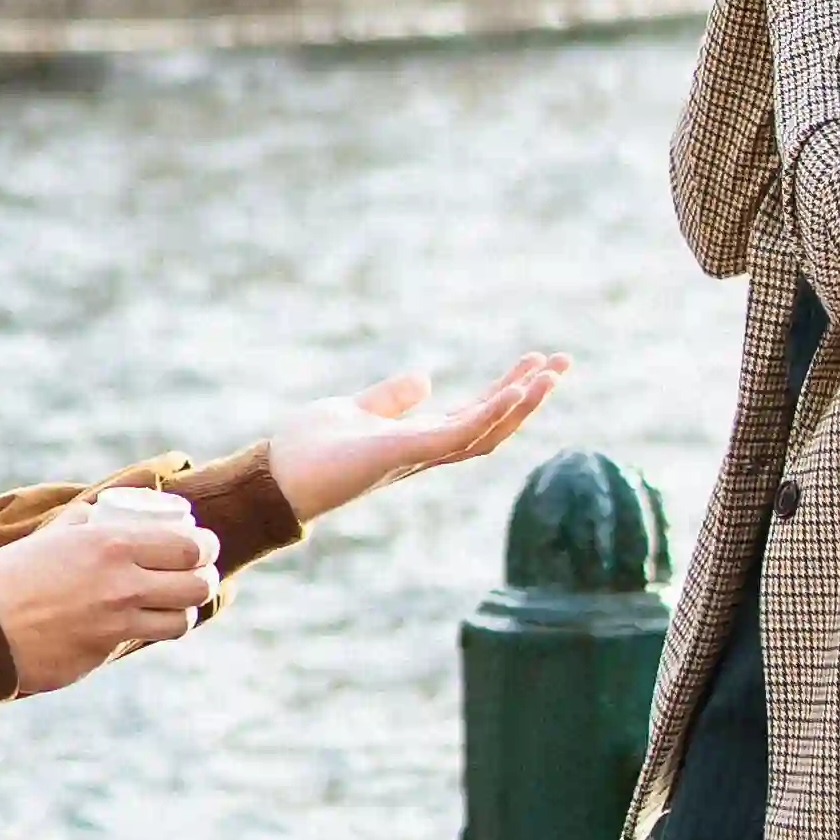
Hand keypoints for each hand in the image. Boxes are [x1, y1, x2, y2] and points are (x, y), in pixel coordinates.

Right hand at [0, 485, 217, 696]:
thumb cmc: (10, 577)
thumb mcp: (49, 538)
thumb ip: (78, 524)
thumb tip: (94, 513)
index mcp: (111, 544)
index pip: (187, 546)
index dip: (204, 548)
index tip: (202, 547)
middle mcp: (122, 581)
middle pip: (196, 583)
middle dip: (205, 579)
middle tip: (200, 576)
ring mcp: (117, 620)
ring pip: (181, 619)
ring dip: (184, 611)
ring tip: (179, 605)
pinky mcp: (106, 651)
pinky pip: (145, 639)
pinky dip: (153, 631)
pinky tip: (146, 624)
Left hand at [266, 352, 564, 532]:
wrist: (275, 477)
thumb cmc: (307, 450)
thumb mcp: (356, 411)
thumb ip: (391, 399)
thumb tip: (425, 378)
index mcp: (418, 441)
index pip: (475, 415)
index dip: (509, 392)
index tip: (537, 362)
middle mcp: (426, 452)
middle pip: (492, 425)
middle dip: (529, 396)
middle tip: (564, 363)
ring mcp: (418, 455)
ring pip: (486, 434)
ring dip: (521, 404)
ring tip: (551, 373)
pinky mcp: (405, 453)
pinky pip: (461, 436)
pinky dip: (492, 413)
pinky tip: (516, 390)